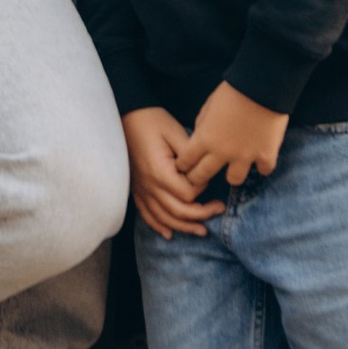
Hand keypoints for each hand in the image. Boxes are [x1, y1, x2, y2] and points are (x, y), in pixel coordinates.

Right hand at [123, 104, 212, 238]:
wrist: (128, 115)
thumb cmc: (153, 121)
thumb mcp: (175, 131)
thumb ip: (190, 155)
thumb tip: (202, 172)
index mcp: (160, 172)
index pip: (187, 194)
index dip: (202, 189)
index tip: (208, 176)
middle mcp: (149, 185)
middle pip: (178, 211)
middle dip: (201, 215)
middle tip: (219, 210)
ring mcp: (141, 189)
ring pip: (163, 218)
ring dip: (183, 227)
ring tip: (202, 231)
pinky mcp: (136, 189)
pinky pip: (146, 214)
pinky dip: (158, 225)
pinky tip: (168, 233)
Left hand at [177, 80, 288, 193]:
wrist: (262, 85)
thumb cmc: (233, 90)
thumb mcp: (209, 105)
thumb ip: (202, 124)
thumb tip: (200, 136)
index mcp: (205, 138)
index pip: (186, 161)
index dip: (184, 165)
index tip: (186, 165)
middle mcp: (222, 152)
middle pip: (203, 176)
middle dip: (198, 178)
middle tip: (202, 175)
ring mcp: (245, 156)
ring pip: (234, 180)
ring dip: (233, 173)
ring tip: (236, 166)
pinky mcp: (266, 155)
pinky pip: (263, 171)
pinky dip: (262, 166)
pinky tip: (261, 159)